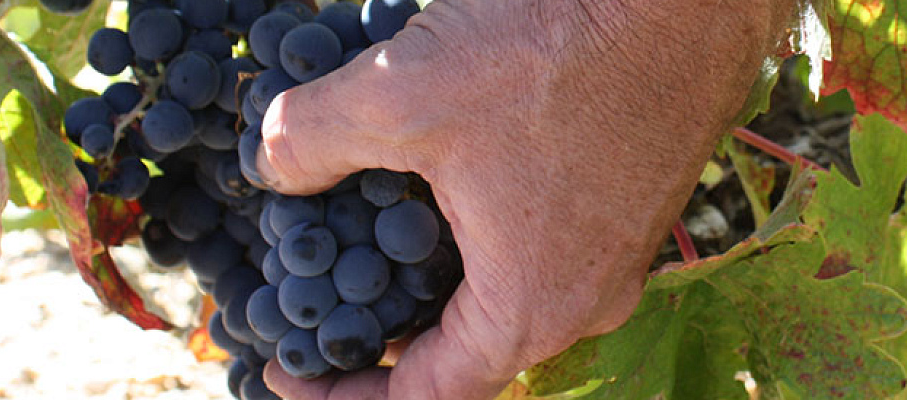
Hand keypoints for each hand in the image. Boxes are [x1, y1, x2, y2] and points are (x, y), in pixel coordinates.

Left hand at [253, 0, 795, 397]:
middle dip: (384, 330)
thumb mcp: (400, 95)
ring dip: (435, 274)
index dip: (342, 394)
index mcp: (528, 309)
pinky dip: (482, 233)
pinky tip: (444, 170)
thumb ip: (312, 140)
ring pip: (507, 296)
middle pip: (464, 353)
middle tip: (317, 296)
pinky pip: (545, 249)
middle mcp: (583, 303)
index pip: (423, 398)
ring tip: (371, 226)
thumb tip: (273, 164)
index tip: (286, 366)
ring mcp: (617, 258)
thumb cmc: (556, 52)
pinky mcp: (633, 208)